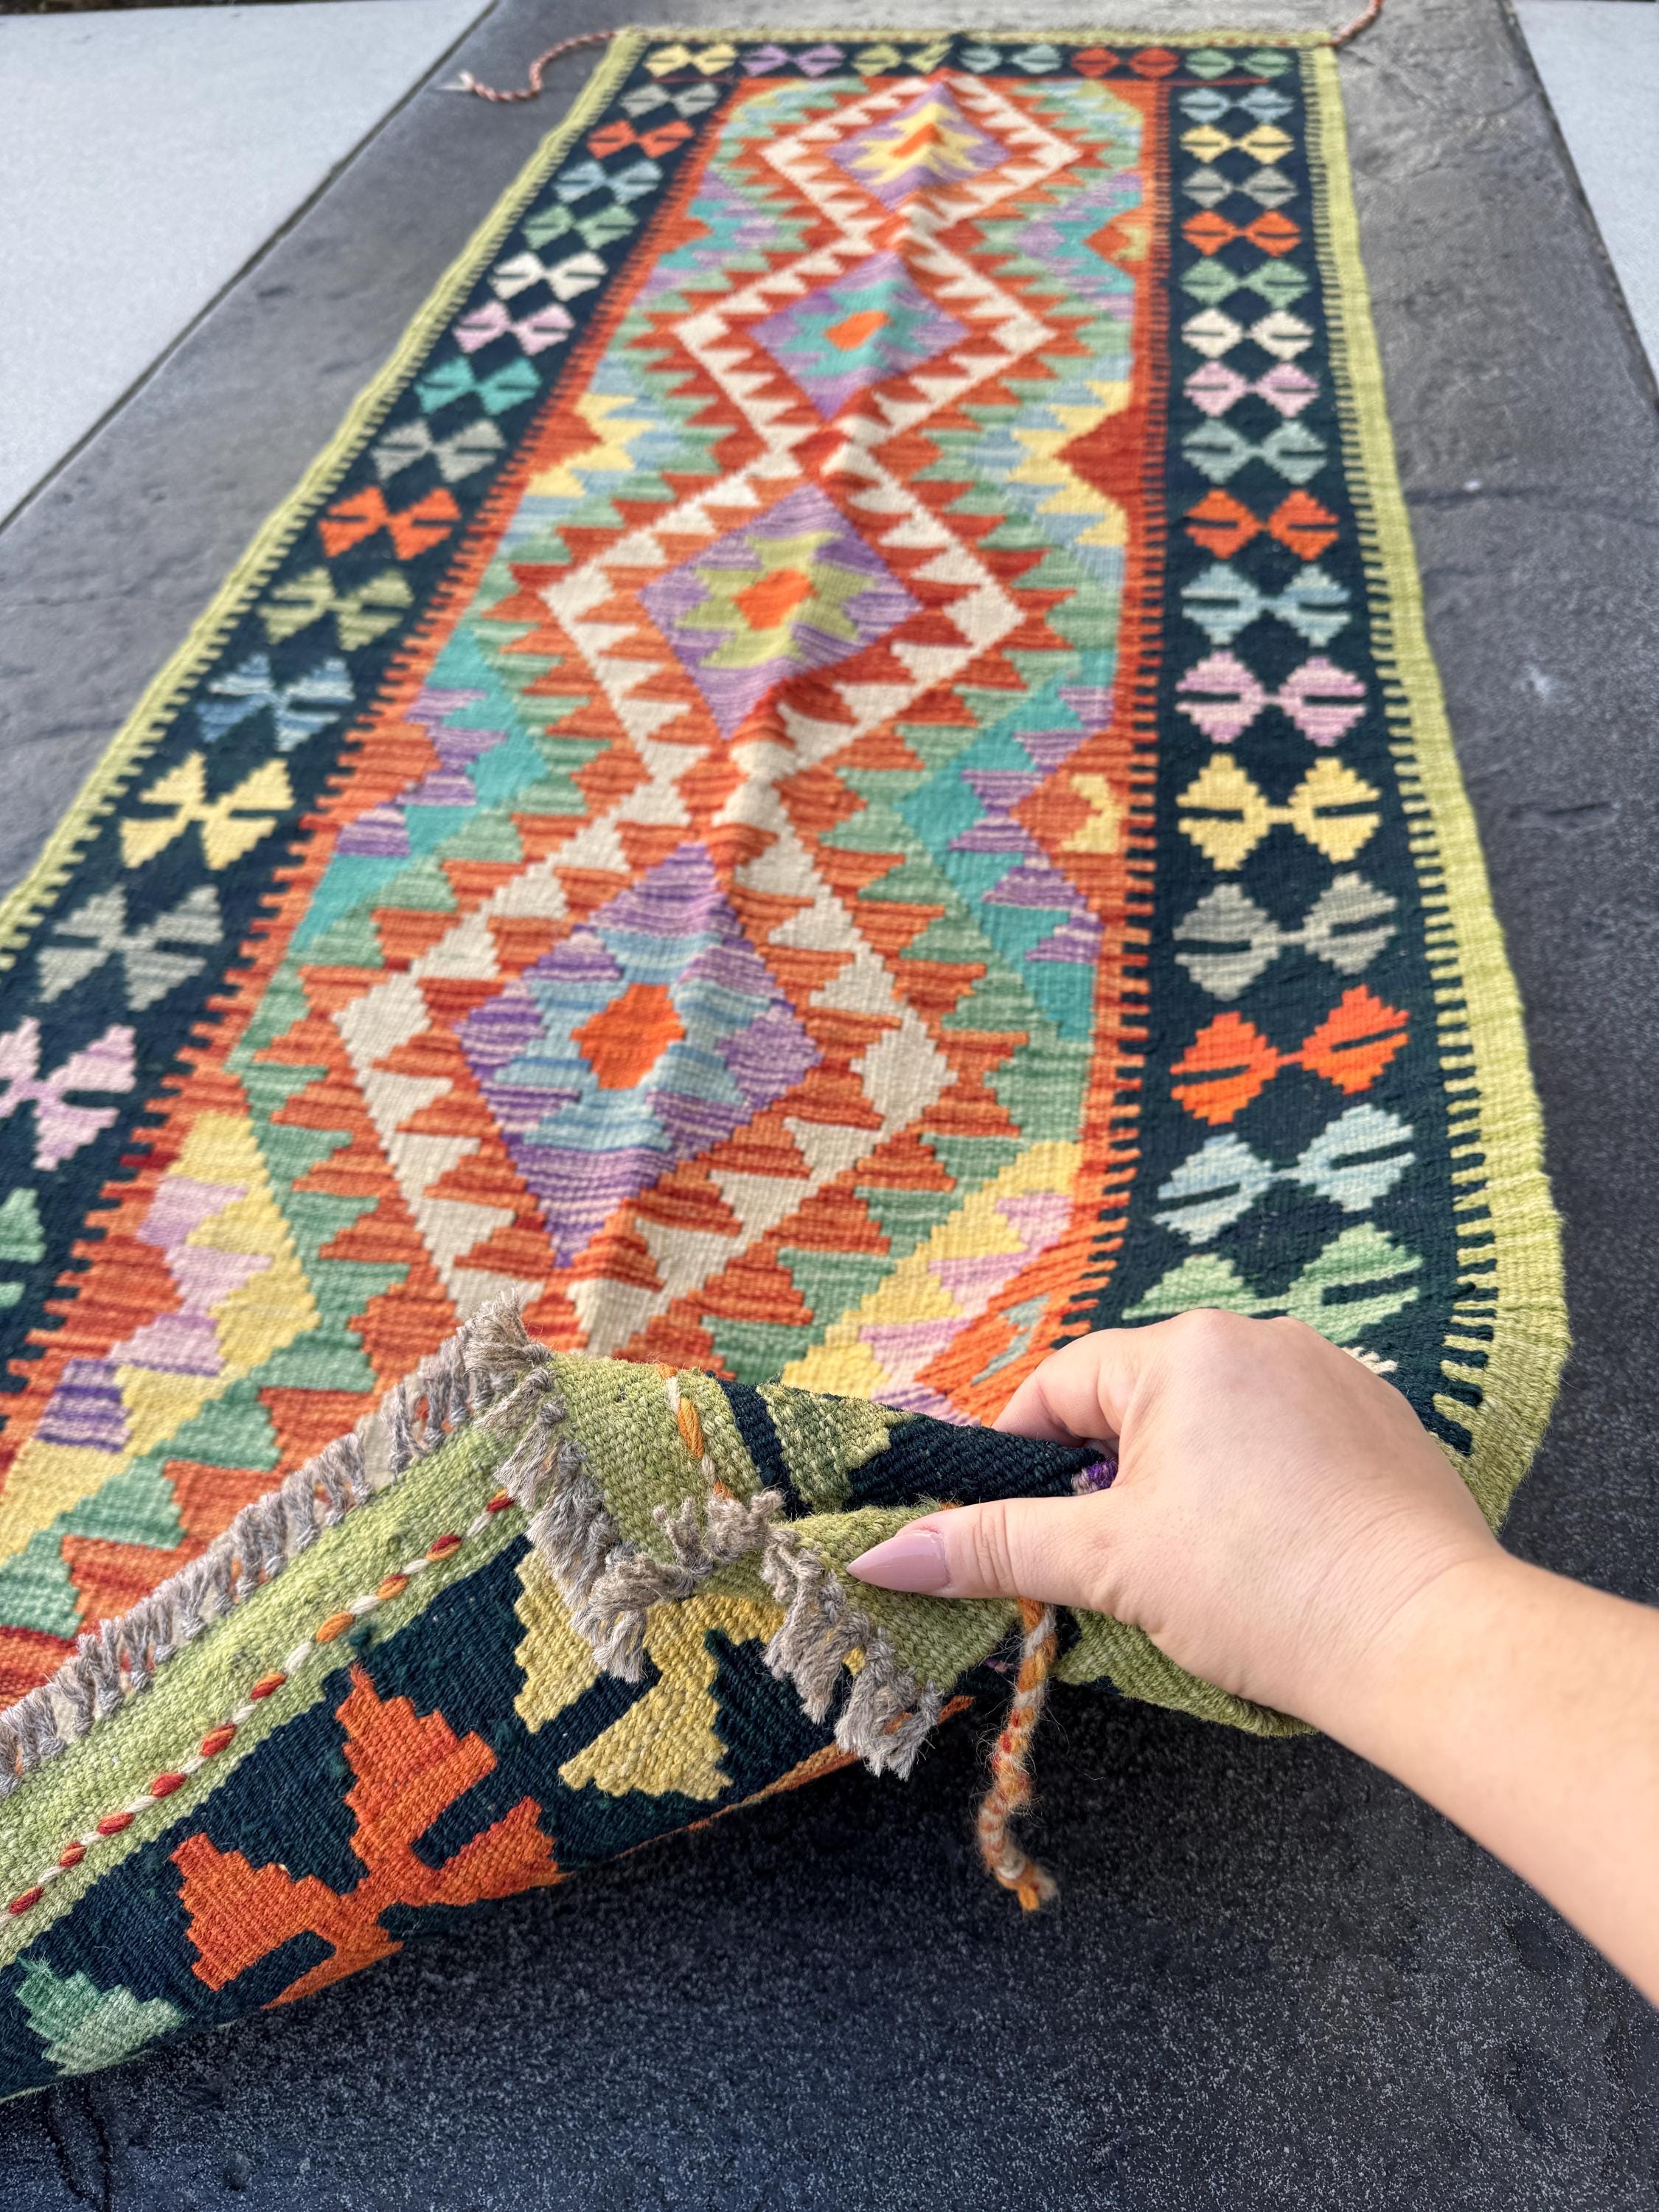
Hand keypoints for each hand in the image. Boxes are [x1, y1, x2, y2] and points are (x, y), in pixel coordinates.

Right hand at [847, 1310, 1499, 1729]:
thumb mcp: (1110, 1564)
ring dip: (1183, 1480)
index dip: (1021, 1456)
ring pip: (1213, 1421)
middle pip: (1138, 1400)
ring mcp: (1332, 1373)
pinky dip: (1258, 1485)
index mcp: (1184, 1350)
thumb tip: (881, 1552)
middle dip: (1108, 1475)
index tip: (1011, 1526)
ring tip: (1194, 1566)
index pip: (1061, 1386)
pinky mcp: (1383, 1421)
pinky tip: (1270, 1554)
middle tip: (1106, 1561)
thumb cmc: (1264, 1589)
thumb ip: (994, 1546)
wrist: (1429, 1637)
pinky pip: (1286, 1437)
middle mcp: (1259, 1337)